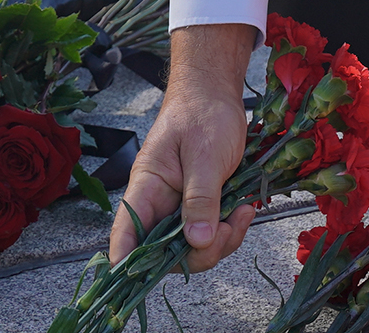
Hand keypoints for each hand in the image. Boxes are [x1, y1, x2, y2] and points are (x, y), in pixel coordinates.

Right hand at [109, 24, 256, 267]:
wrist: (217, 92)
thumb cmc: (202, 113)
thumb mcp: (204, 155)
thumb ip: (200, 199)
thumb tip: (195, 242)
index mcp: (146, 188)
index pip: (125, 232)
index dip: (128, 259)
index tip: (140, 276)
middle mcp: (159, 203)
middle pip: (165, 252)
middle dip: (199, 252)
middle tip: (226, 229)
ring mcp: (180, 207)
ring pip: (192, 248)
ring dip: (220, 241)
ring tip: (241, 213)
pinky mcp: (201, 206)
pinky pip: (210, 234)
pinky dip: (229, 230)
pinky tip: (243, 209)